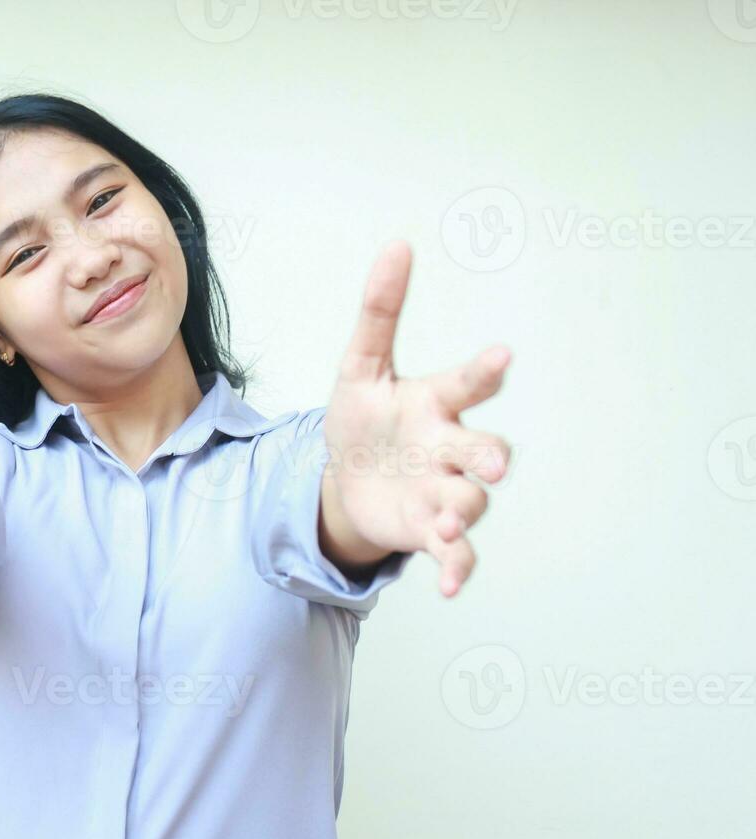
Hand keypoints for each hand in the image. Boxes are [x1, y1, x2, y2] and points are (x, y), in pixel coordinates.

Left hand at [323, 241, 512, 597]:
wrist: (344, 480)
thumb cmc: (364, 418)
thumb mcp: (359, 366)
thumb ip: (380, 311)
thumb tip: (398, 244)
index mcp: (435, 404)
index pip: (467, 383)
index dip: (484, 371)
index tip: (501, 357)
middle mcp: (449, 448)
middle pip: (485, 450)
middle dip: (492, 457)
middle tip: (493, 463)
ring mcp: (444, 492)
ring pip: (470, 503)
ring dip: (463, 514)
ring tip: (445, 524)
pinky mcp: (430, 531)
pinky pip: (458, 556)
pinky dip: (456, 570)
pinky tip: (445, 587)